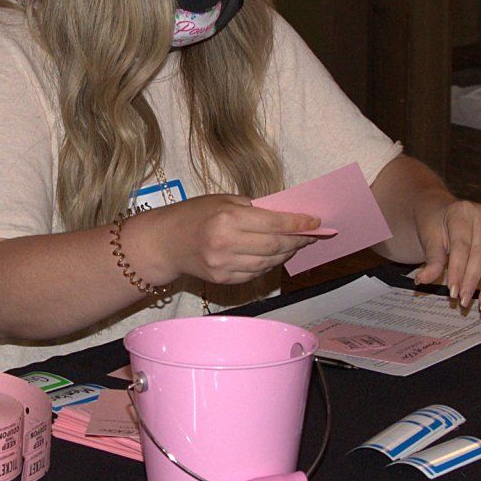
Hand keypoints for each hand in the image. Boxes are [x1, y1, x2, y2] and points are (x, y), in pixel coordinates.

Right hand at [134, 194, 324, 285]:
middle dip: (298, 240)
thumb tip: (287, 218)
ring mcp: (225, 266)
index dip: (299, 224)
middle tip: (311, 235)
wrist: (164, 242)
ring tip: (295, 245)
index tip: (316, 222)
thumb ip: (254, 210)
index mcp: (228, 219)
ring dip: (286, 254)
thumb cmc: (194, 215)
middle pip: (276, 246)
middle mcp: (227, 244)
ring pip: (269, 263)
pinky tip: (275, 256)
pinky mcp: (223, 280)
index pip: (275, 224)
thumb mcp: (223, 201)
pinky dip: (269, 265)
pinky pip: (255, 274)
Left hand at [411, 198, 480, 312]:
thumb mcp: (429, 239)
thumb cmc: (434, 224)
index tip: (453, 292)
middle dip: (474, 281)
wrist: (441, 212)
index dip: (458, 270)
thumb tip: (424, 279)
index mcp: (463, 211)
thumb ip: (431, 260)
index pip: (461, 245)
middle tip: (465, 301)